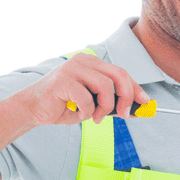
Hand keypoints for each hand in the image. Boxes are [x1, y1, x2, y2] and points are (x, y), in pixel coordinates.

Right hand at [17, 53, 149, 125]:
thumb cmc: (64, 106)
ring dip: (104, 107)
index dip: (136, 88)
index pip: (121, 73)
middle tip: (124, 114)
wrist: (33, 109)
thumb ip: (112, 103)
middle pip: (119, 75)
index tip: (145, 102)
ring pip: (105, 86)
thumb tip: (137, 109)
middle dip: (126, 97)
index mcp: (92, 64)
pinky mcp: (63, 80)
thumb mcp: (93, 104)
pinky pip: (87, 98)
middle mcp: (84, 61)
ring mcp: (72, 68)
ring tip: (95, 117)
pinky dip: (86, 112)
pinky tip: (78, 114)